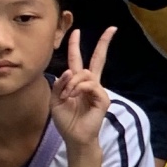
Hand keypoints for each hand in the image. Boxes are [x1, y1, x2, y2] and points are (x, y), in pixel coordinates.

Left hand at [49, 27, 113, 152]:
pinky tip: (74, 97)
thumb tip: (69, 71)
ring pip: (86, 74)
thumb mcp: (55, 100)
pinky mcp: (103, 98)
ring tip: (67, 95)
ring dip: (72, 82)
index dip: (76, 45)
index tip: (77, 31)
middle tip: (112, 29)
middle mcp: (90, 84)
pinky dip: (79, 89)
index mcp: (77, 82)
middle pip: (98, 59)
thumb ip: (59, 85)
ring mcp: (98, 90)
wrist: (74, 137)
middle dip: (104, 43)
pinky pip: (90, 85)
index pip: (78, 60)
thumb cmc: (66, 120)